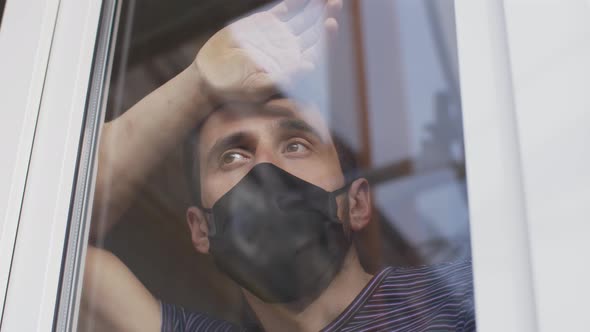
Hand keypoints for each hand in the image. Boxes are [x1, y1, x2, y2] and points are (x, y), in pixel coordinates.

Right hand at [194, 0, 341, 102]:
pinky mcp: (267, 22)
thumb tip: (310, 66)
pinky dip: (296, 1)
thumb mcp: (260, 87)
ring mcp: (280, 34)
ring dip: (316, 6)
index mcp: (294, 66)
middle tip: (336, 3)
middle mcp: (291, 50)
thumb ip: (285, 78)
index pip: (317, 50)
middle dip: (326, 16)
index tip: (330, 23)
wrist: (212, 76)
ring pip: (304, 17)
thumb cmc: (235, 89)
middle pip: (315, 31)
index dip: (326, 37)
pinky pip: (287, 8)